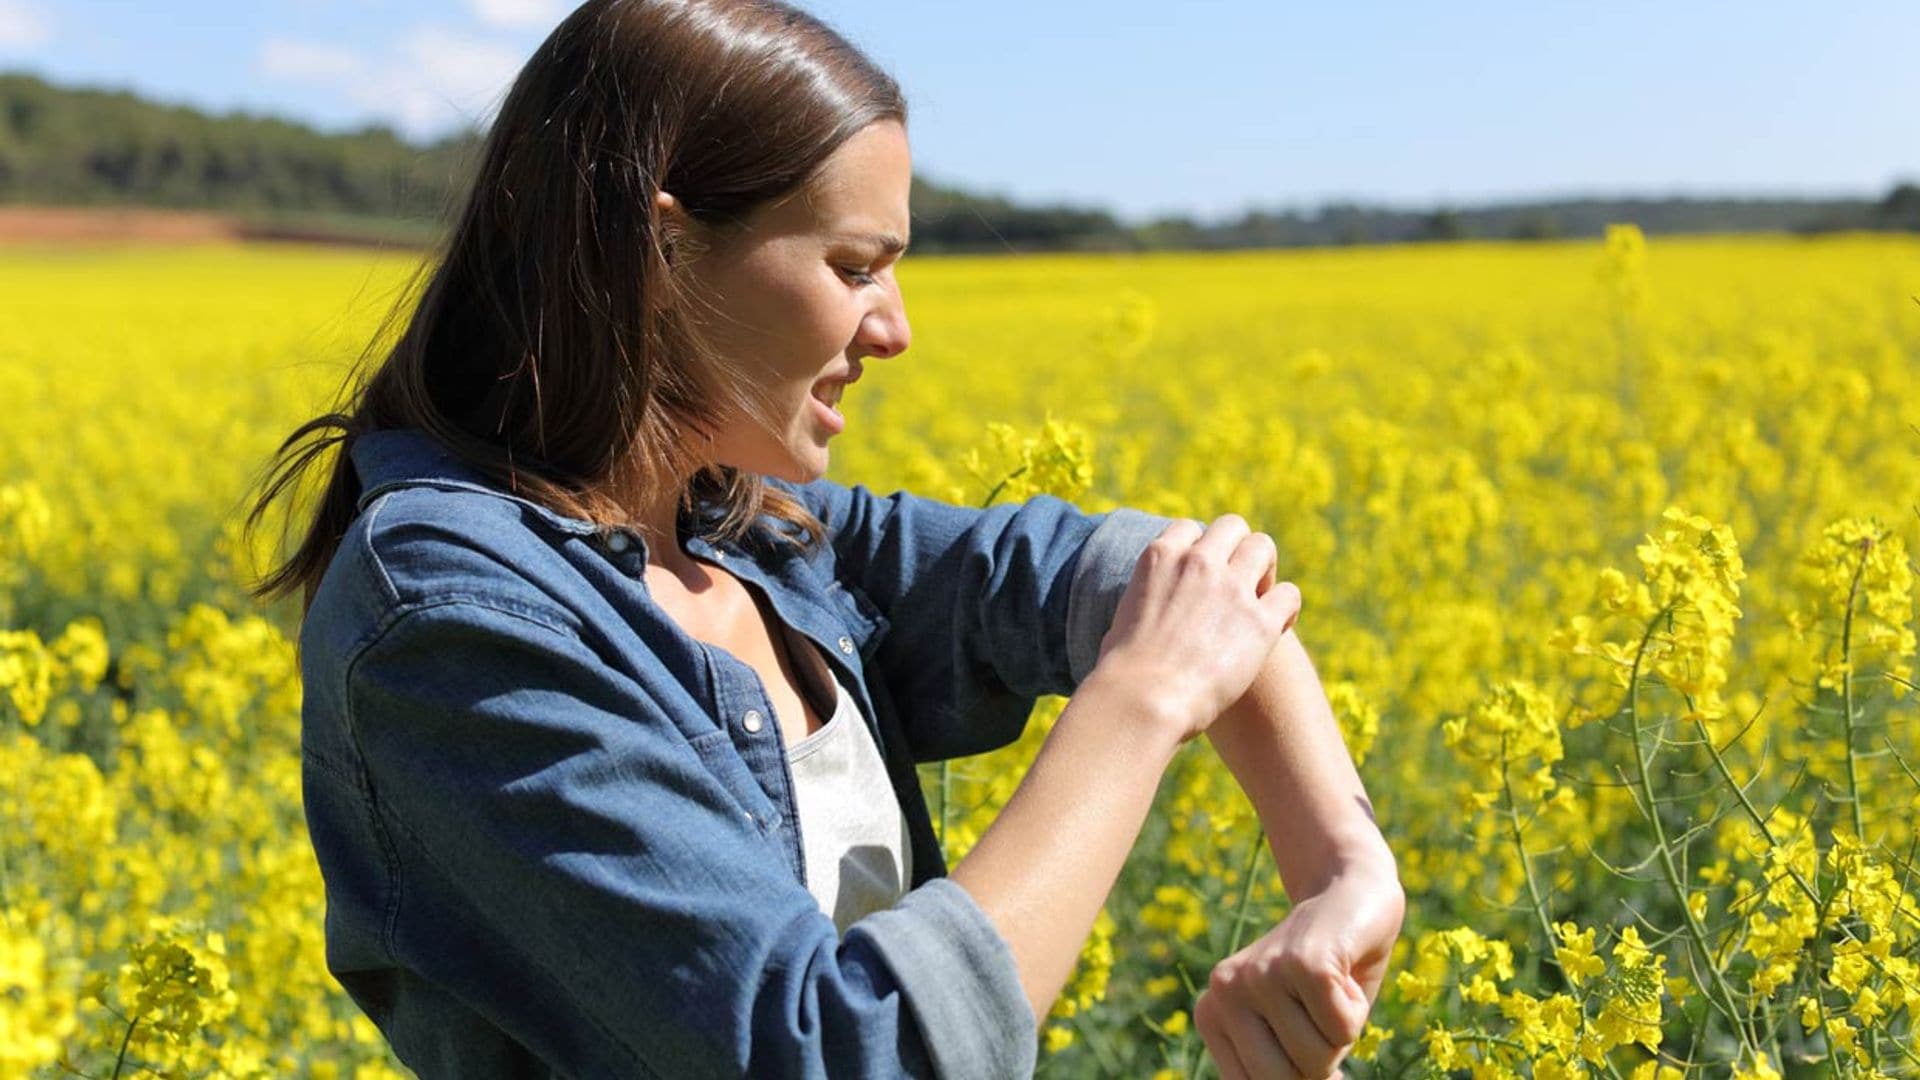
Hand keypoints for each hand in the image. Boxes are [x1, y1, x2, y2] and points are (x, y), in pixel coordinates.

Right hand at [1094, 515, 1301, 742]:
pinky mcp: (1259, 622)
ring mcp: (1232, 589)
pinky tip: (1277, 625)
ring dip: (1264, 568)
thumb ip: (1146, 599)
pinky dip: (1285, 607)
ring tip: (1260, 597)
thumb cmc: (1122, 671)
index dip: (1200, 548)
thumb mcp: (1123, 617)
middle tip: (1238, 579)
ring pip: (1264, 548)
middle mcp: (1198, 563)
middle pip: (1233, 527)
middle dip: (1238, 547)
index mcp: (1160, 558)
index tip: (1203, 570)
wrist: (1143, 700)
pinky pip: (1288, 594)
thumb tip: (1146, 611)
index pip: (1189, 529)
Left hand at [1192, 864, 1403, 1078]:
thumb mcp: (1291, 1030)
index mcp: (1211, 1014)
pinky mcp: (1300, 962)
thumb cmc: (1324, 976)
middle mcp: (1223, 991)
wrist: (1349, 894)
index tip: (1305, 1038)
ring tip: (1329, 986)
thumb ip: (1282, 1069)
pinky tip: (1343, 971)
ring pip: (1317, 1058)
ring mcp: (1259, 974)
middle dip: (1319, 1058)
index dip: (1296, 1074)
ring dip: (1341, 1031)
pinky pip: (1341, 1029)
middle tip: (1319, 1010)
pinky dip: (1356, 1008)